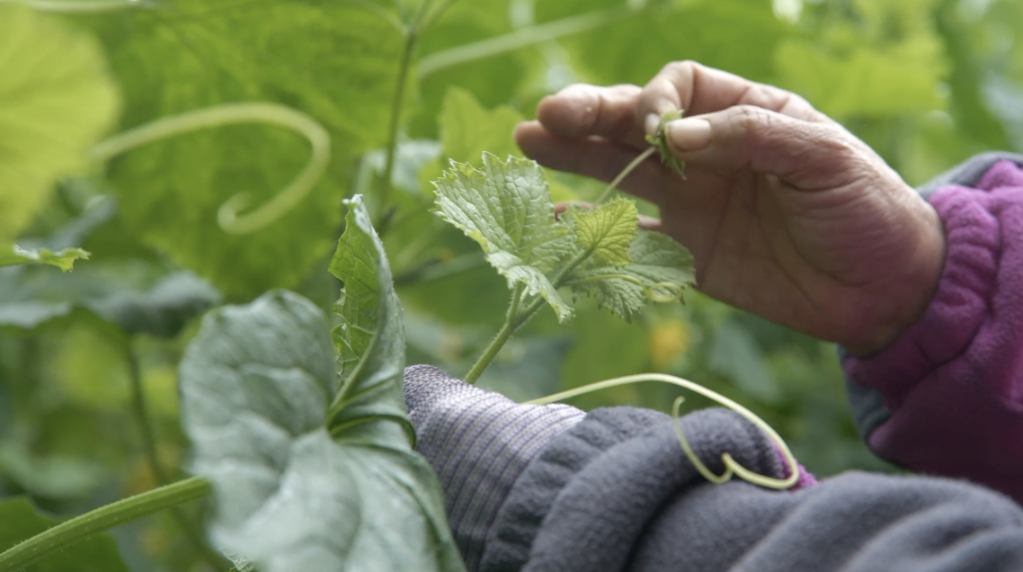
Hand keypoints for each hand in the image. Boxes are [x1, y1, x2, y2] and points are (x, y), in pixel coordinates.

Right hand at [515, 61, 945, 354]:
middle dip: (591, 116)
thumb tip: (670, 138)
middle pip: (635, 123)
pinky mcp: (686, 250)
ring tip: (529, 142)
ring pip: (621, 171)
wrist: (882, 290)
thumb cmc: (865, 208)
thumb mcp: (822, 158)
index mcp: (744, 112)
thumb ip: (751, 136)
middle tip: (547, 117)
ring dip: (576, 157)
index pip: (679, 87)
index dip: (654, 101)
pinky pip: (631, 234)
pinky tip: (555, 217)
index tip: (654, 132)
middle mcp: (707, 151)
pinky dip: (593, 226)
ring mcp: (692, 201)